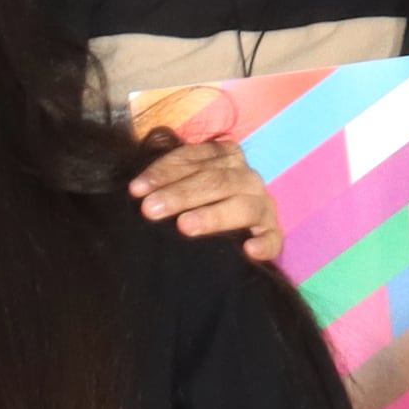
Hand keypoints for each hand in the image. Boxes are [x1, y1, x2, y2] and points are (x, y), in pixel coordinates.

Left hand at [131, 133, 281, 261]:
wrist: (233, 234)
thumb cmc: (196, 207)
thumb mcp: (180, 188)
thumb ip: (165, 182)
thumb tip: (136, 190)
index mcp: (224, 157)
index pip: (193, 158)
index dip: (163, 172)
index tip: (136, 190)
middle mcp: (247, 177)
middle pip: (215, 180)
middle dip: (180, 194)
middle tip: (150, 210)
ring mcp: (263, 204)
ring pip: (243, 205)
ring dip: (213, 215)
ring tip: (185, 226)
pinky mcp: (272, 233)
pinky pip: (273, 238)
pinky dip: (263, 243)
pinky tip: (248, 250)